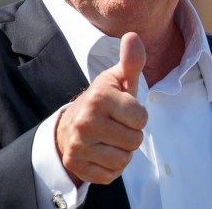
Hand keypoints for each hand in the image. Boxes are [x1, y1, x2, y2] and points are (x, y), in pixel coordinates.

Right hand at [55, 32, 147, 184]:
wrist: (69, 125)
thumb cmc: (103, 100)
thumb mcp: (118, 79)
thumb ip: (131, 61)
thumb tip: (133, 36)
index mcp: (99, 97)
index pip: (141, 119)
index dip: (137, 117)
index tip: (124, 111)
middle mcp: (85, 120)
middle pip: (134, 142)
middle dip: (131, 136)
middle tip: (116, 126)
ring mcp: (78, 144)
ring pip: (123, 160)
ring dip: (122, 153)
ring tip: (109, 139)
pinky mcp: (76, 165)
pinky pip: (109, 176)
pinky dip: (110, 168)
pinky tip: (101, 153)